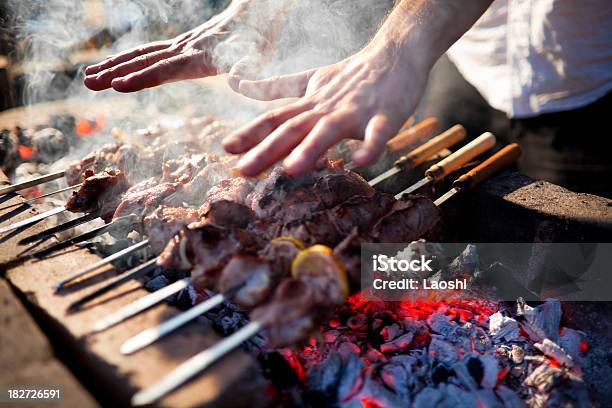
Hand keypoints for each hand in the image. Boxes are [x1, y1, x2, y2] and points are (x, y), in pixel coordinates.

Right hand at [84, 0, 268, 91]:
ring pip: (142, 55)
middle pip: (145, 61)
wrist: (254, 15)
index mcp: (202, 57)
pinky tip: (112, 67)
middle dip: (116, 73)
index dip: (143, 78)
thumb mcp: (260, 57)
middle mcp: (186, 49)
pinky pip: (149, 52)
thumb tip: (235, 82)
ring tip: (88, 77)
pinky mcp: (180, 45)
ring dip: (114, 65)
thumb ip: (247, 70)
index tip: (119, 85)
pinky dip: (127, 60)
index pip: (167, 70)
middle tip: (88, 83)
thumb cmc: (259, 40)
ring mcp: (181, 45)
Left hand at [223, 45, 428, 176]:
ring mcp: (355, 112)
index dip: (250, 133)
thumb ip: (277, 87)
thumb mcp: (310, 80)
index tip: (226, 149)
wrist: (395, 55)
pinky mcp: (384, 116)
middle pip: (293, 129)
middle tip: (244, 171)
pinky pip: (377, 134)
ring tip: (292, 170)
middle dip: (267, 150)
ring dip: (310, 149)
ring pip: (329, 130)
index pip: (275, 118)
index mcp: (310, 103)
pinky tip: (360, 162)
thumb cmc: (352, 74)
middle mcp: (326, 108)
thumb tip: (240, 86)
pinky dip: (370, 147)